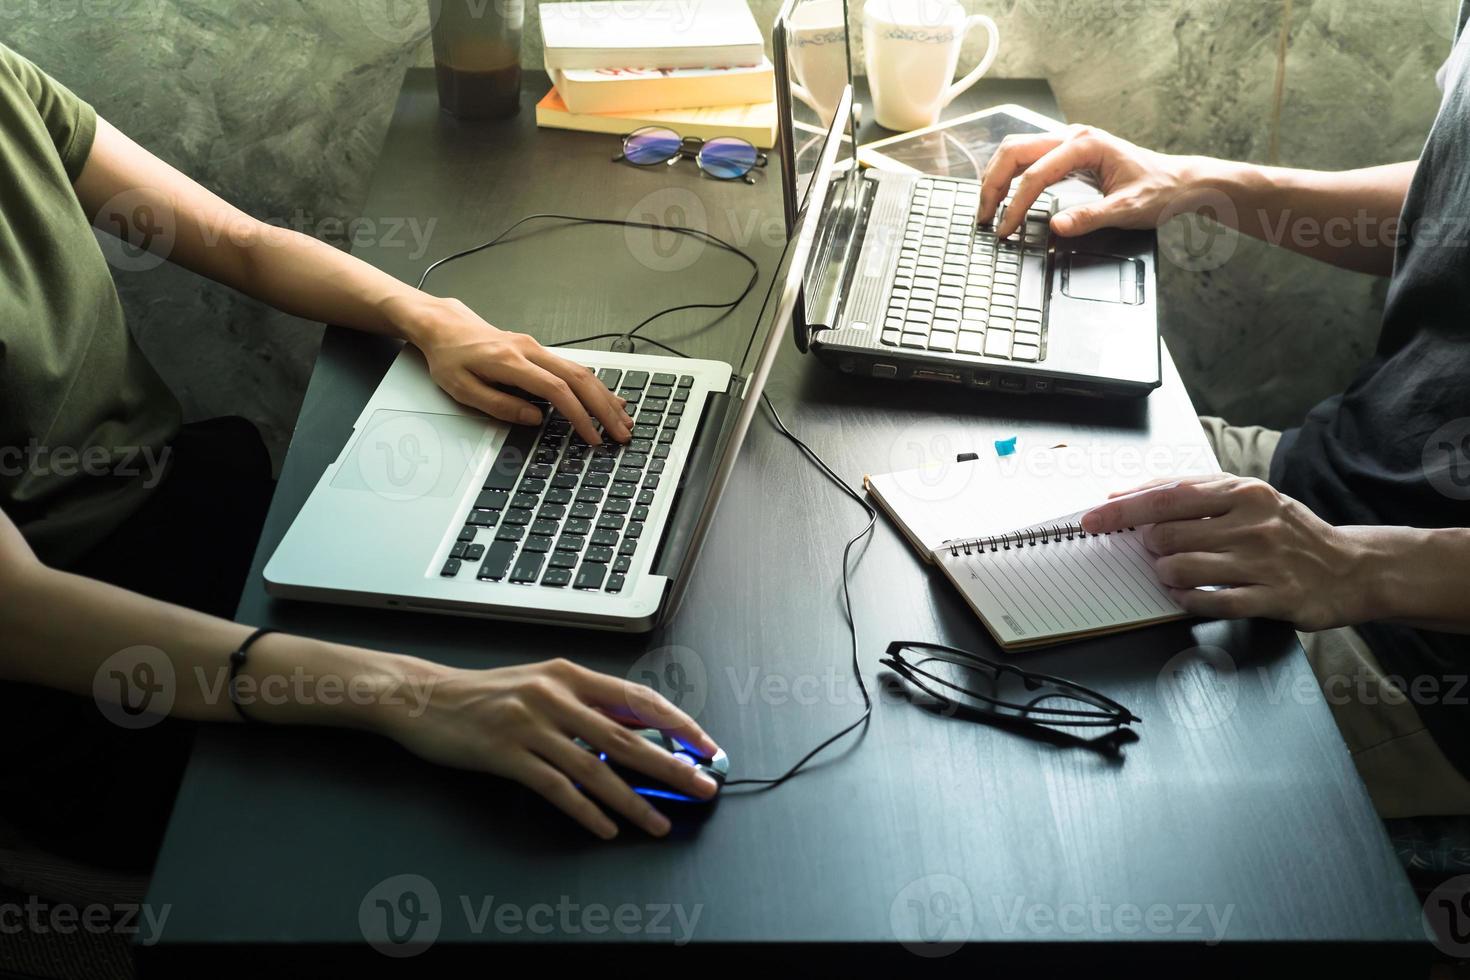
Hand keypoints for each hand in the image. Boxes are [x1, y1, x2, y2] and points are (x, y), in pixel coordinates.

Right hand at [378, 657, 720, 838]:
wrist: (423, 697)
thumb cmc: (484, 694)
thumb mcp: (541, 684)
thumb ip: (585, 704)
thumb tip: (634, 731)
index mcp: (569, 675)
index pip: (637, 698)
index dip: (676, 723)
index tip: (704, 745)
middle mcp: (554, 695)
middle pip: (626, 736)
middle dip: (670, 766)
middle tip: (701, 787)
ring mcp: (529, 724)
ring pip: (595, 768)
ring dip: (633, 801)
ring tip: (660, 824)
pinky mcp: (505, 753)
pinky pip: (555, 787)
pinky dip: (584, 811)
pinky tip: (606, 828)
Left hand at [397, 295, 633, 445]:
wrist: (446, 327)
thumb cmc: (450, 358)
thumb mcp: (463, 388)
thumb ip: (499, 405)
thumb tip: (534, 419)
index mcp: (511, 362)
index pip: (557, 390)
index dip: (579, 416)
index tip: (592, 437)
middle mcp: (530, 351)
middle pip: (580, 379)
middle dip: (604, 409)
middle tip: (621, 433)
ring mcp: (538, 348)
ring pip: (582, 372)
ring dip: (605, 398)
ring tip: (623, 420)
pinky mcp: (540, 351)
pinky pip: (574, 368)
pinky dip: (595, 386)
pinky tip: (608, 398)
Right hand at [978, 124, 1203, 239]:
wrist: (1179, 182)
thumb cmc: (1159, 191)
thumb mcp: (1127, 209)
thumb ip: (1090, 217)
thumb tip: (1056, 227)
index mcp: (1086, 145)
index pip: (1036, 174)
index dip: (1015, 205)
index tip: (1006, 230)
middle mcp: (1073, 136)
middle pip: (1015, 152)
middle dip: (993, 184)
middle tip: (983, 217)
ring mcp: (1069, 141)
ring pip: (1017, 151)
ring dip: (997, 177)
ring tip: (987, 207)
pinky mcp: (1068, 153)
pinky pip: (1029, 158)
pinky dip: (1010, 176)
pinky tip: (1005, 195)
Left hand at [1079, 474, 1370, 630]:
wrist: (1353, 567)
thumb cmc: (1288, 531)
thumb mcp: (1249, 498)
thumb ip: (1194, 493)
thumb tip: (1127, 495)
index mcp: (1242, 490)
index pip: (1166, 496)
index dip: (1122, 509)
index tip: (1092, 519)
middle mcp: (1252, 522)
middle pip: (1166, 535)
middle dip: (1150, 548)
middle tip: (1159, 552)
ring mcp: (1263, 561)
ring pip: (1180, 569)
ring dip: (1165, 575)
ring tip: (1177, 573)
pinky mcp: (1273, 597)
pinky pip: (1209, 602)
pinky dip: (1187, 601)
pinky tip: (1189, 596)